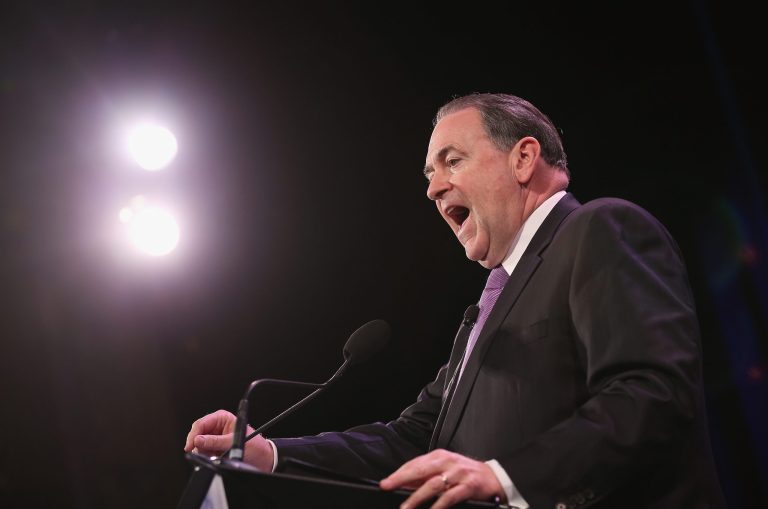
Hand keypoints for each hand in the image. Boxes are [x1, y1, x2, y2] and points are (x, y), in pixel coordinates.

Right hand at [184, 409, 273, 470]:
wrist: (262, 459)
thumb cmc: (254, 446)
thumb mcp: (234, 442)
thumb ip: (215, 442)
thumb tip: (198, 440)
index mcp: (222, 418)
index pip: (202, 423)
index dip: (194, 434)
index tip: (191, 445)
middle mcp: (217, 426)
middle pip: (197, 433)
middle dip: (197, 443)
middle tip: (198, 452)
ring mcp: (215, 437)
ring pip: (198, 443)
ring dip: (202, 450)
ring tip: (212, 454)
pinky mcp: (215, 447)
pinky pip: (203, 451)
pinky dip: (205, 455)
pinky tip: (213, 457)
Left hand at [379, 449, 503, 508]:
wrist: (494, 478)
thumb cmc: (466, 474)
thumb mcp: (446, 469)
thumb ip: (427, 475)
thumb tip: (404, 484)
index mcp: (440, 456)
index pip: (415, 463)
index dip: (399, 473)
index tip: (386, 482)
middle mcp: (448, 462)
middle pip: (420, 470)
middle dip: (401, 479)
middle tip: (388, 487)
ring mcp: (458, 474)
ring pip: (432, 484)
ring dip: (416, 497)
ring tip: (405, 507)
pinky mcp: (469, 486)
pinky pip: (450, 497)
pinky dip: (438, 505)